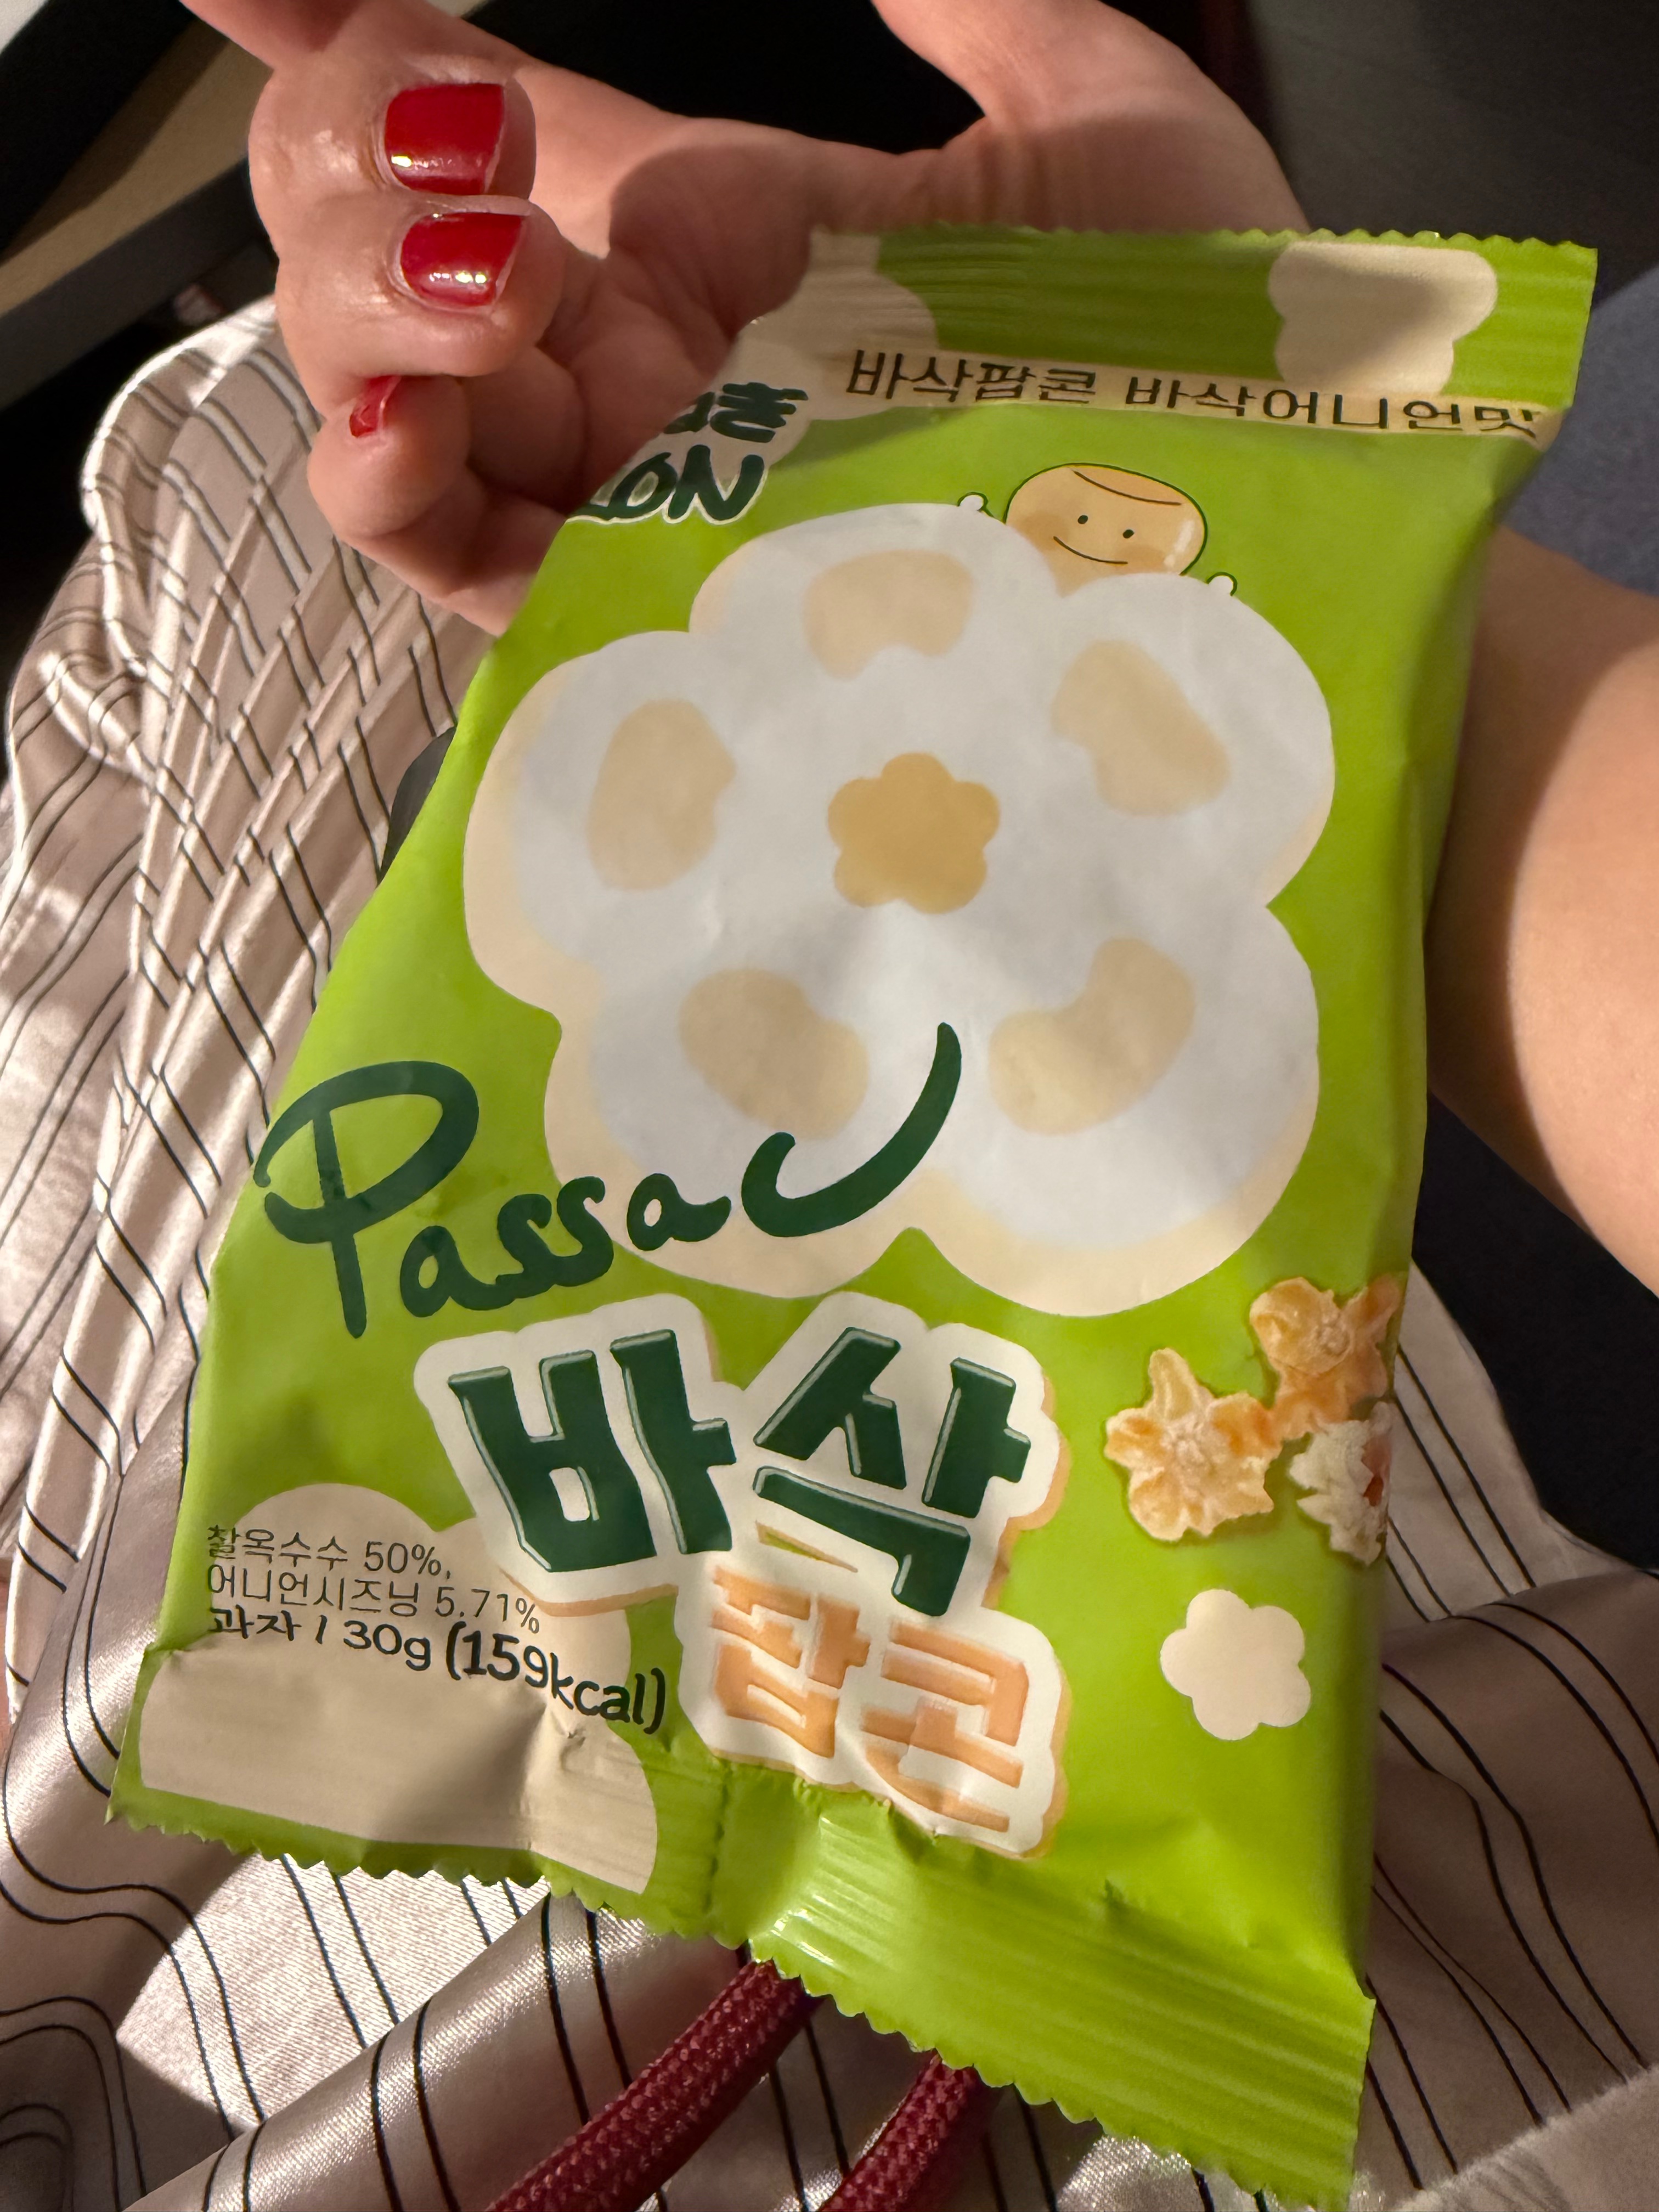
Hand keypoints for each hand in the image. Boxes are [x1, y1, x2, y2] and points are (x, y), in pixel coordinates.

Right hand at [186, 0, 1301, 630]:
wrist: (1285, 521)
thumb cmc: (1220, 341)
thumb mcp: (1098, 116)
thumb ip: (974, 11)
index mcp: (721, 243)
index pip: (483, 130)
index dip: (346, 42)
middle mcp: (650, 373)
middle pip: (383, 261)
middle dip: (350, 165)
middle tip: (478, 146)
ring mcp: (637, 497)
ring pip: (380, 398)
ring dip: (365, 303)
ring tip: (488, 270)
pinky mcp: (647, 623)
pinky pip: (450, 564)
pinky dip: (382, 479)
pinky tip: (408, 416)